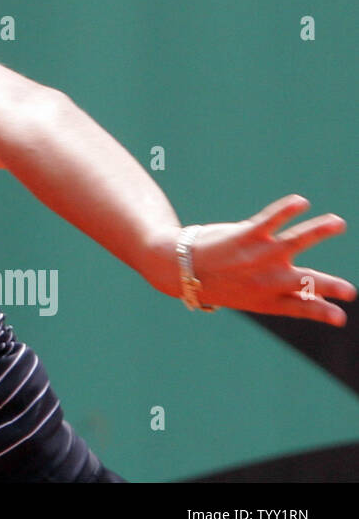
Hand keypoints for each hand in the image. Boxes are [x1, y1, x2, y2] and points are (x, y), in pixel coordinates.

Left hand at [155, 195, 353, 325]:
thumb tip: (314, 296)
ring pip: (294, 241)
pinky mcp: (245, 235)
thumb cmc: (219, 282)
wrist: (177, 268)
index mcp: (266, 300)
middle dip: (327, 286)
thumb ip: (281, 296)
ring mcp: (257, 255)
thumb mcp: (249, 297)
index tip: (339, 317)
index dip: (320, 312)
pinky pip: (270, 219)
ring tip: (337, 222)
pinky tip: (301, 201)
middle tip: (350, 291)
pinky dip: (286, 209)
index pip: (299, 308)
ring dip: (318, 230)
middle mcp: (265, 279)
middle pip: (303, 282)